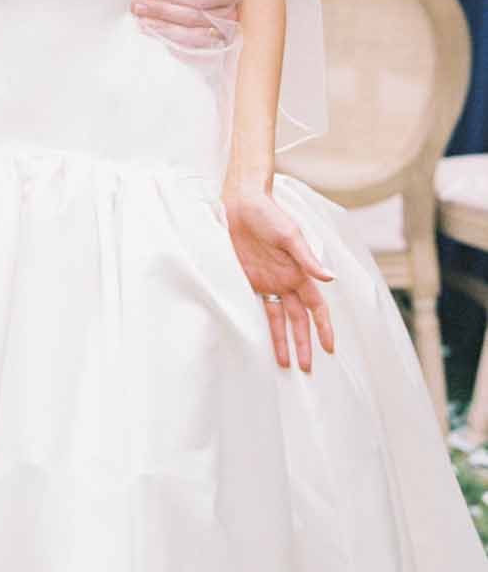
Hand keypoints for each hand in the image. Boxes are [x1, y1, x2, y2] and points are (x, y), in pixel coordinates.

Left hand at [131, 0, 241, 45]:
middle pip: (195, 19)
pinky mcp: (218, 43)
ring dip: (165, 31)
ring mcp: (227, 31)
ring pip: (195, 37)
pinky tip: (157, 37)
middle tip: (138, 7)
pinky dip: (176, 44)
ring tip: (142, 24)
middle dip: (163, 13)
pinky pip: (197, 50)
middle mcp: (233, 13)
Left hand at [222, 187, 334, 372]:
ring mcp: (267, 281)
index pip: (316, 308)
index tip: (329, 349)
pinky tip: (261, 340)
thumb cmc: (269, 214)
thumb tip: (330, 278)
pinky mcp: (249, 278)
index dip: (324, 328)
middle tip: (306, 369)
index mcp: (300, 272)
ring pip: (278, 318)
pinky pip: (257, 306)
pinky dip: (261, 324)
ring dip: (282, 340)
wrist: (241, 202)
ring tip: (284, 364)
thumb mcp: (289, 235)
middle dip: (303, 344)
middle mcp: (286, 281)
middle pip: (298, 320)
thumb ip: (307, 259)